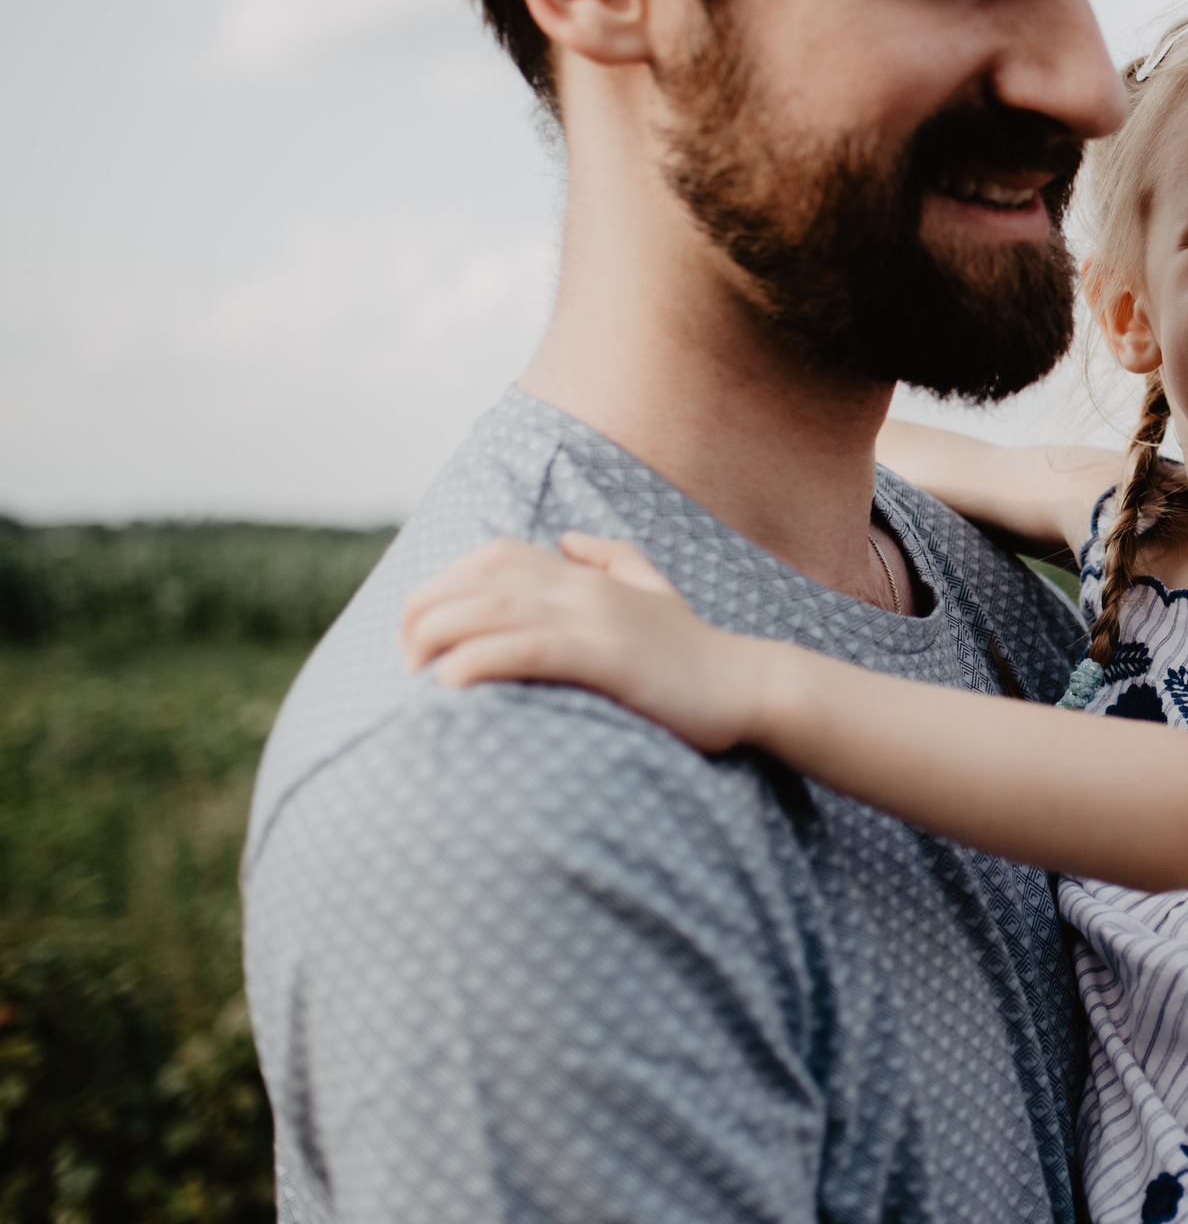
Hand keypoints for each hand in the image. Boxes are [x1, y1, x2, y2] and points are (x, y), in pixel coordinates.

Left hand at [398, 532, 770, 753]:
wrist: (747, 685)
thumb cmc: (696, 651)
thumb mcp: (653, 590)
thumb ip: (611, 558)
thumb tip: (568, 539)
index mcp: (584, 574)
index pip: (491, 557)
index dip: (441, 586)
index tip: (420, 630)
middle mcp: (580, 587)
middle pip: (474, 582)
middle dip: (422, 614)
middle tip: (404, 662)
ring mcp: (593, 619)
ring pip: (489, 610)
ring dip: (436, 637)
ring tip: (412, 672)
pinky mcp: (604, 658)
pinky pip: (525, 650)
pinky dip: (478, 660)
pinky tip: (450, 682)